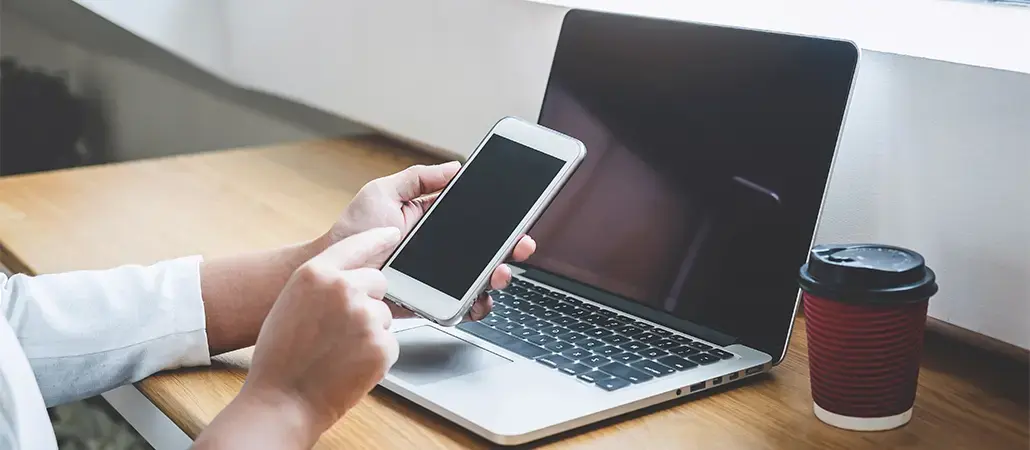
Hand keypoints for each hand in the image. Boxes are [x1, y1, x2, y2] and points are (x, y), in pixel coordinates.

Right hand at [241, 227, 402, 437]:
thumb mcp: (291, 304)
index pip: (355, 244)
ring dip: (370, 331)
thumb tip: (352, 277)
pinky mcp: (382, 344)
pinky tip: (349, 365)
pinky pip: (390, 342)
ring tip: (339, 351)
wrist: (282, 401)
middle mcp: (343, 289)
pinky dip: (376, 355)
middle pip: (378, 281)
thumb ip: (321, 285)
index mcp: (315, 274)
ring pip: (384, 314)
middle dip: (368, 300)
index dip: (376, 238)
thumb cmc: (281, 358)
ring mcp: (365, 316)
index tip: (393, 234)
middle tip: (341, 329)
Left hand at [327, 162, 535, 319]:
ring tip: (499, 273)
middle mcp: (443, 251)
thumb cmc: (353, 231)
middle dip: (512, 249)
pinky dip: (476, 306)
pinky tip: (480, 299)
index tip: (518, 219)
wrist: (336, 271)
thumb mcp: (383, 192)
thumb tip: (454, 167)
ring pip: (481, 280)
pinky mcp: (432, 302)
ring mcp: (440, 278)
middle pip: (488, 251)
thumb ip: (418, 178)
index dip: (501, 221)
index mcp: (436, 222)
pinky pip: (461, 306)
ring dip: (499, 277)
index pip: (477, 221)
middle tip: (520, 246)